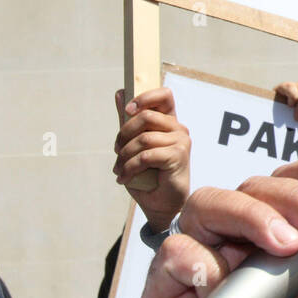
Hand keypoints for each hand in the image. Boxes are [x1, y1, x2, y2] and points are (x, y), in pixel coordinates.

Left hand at [114, 88, 191, 230]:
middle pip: (146, 116)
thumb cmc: (148, 176)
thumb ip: (129, 120)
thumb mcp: (133, 145)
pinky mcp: (179, 156)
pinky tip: (124, 178)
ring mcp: (181, 141)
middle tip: (116, 151)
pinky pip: (146, 155)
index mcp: (169, 122)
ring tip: (119, 169)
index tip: (128, 110)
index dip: (144, 97)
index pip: (164, 95)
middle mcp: (178, 128)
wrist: (161, 205)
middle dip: (124, 134)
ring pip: (143, 138)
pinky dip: (130, 167)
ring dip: (124, 156)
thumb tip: (119, 93)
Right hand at [138, 159, 297, 297]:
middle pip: (257, 187)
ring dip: (251, 215)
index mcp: (278, 236)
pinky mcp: (165, 284)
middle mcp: (237, 237)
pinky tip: (219, 281)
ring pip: (212, 204)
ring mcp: (200, 255)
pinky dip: (197, 260)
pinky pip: (174, 252)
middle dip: (295, 198)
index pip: (294, 184)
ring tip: (283, 244)